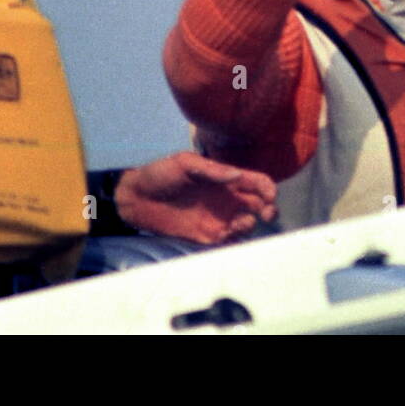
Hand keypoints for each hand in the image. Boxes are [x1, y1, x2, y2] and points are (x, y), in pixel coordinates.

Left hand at [113, 152, 277, 244]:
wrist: (135, 198)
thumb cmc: (159, 173)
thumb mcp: (184, 164)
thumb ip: (212, 170)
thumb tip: (237, 174)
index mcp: (225, 179)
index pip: (258, 183)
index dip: (268, 189)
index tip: (268, 196)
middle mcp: (227, 199)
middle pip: (260, 206)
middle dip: (269, 210)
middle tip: (265, 214)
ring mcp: (218, 218)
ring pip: (248, 225)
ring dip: (250, 226)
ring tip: (237, 225)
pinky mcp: (207, 236)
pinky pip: (229, 242)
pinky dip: (234, 241)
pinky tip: (226, 235)